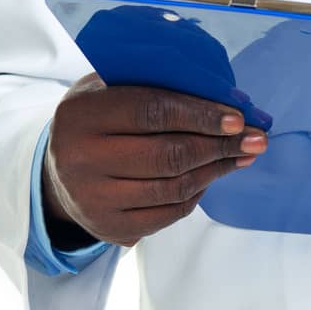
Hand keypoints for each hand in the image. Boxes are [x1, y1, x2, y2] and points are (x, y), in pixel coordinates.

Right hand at [41, 73, 267, 248]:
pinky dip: (196, 194)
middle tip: (255, 138)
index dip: (200, 114)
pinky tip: (211, 176)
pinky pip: (166, 215)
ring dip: (215, 170)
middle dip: (220, 145)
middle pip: (168, 155)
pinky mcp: (108, 228)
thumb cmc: (95, 117)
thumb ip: (151, 81)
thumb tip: (219, 90)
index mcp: (83, 115)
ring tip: (241, 155)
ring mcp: (93, 201)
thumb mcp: (107, 86)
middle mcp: (82, 160)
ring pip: (172, 188)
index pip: (152, 111)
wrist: (54, 171)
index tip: (237, 117)